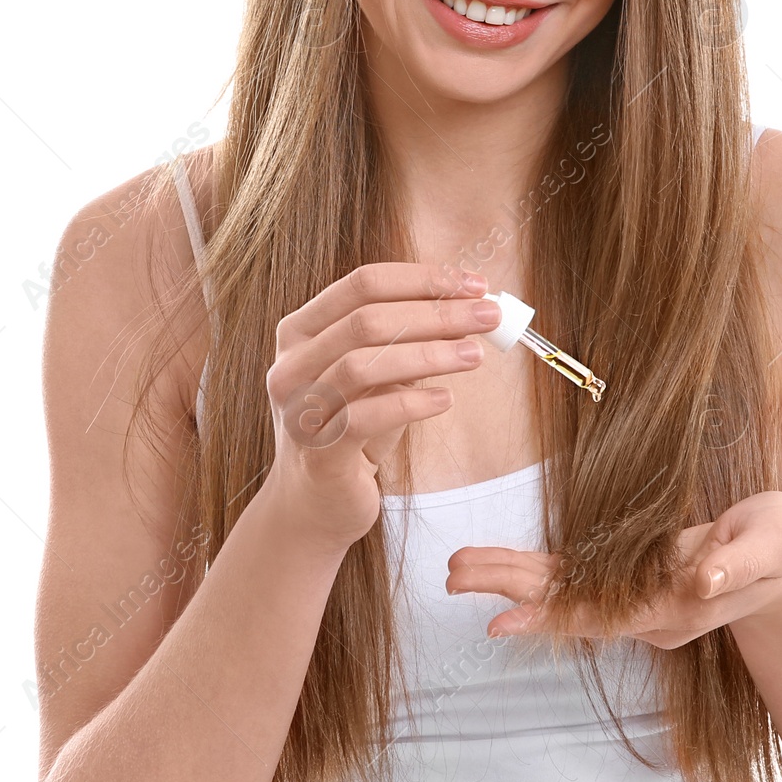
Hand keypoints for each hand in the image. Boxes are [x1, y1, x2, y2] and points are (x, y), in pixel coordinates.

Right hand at [263, 262, 500, 552]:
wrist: (315, 502)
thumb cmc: (353, 425)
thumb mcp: (377, 372)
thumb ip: (407, 338)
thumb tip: (470, 308)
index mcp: (301, 330)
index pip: (363, 282)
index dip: (423, 279)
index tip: (476, 285)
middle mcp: (291, 365)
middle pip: (366, 320)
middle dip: (436, 313)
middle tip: (489, 316)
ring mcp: (300, 410)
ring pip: (363, 364)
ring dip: (428, 355)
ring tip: (475, 355)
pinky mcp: (318, 453)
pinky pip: (366, 418)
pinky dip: (411, 403)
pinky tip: (445, 399)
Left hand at [445, 490, 781, 646]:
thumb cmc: (780, 547)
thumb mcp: (775, 542)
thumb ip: (742, 562)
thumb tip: (705, 576)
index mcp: (674, 606)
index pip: (600, 616)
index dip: (549, 616)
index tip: (500, 620)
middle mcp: (645, 613)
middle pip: (568, 608)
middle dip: (510, 592)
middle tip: (453, 576)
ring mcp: (635, 601)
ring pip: (564, 597)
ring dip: (511, 582)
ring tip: (459, 569)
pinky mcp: (632, 580)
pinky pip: (575, 583)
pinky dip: (535, 576)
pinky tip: (499, 571)